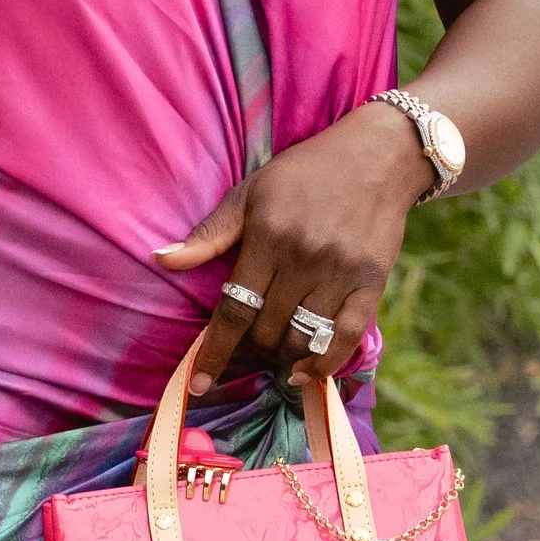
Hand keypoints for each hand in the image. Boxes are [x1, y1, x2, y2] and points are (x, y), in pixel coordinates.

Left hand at [155, 105, 428, 393]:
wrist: (378, 155)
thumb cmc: (305, 173)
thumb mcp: (250, 192)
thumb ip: (209, 233)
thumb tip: (161, 259)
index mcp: (268, 236)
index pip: (234, 309)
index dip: (214, 352)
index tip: (198, 385)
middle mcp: (304, 257)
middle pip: (267, 330)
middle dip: (253, 344)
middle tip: (255, 335)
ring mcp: (341, 272)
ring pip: (302, 339)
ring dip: (284, 355)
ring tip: (279, 348)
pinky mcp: (373, 282)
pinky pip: (346, 337)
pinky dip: (324, 364)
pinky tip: (305, 373)